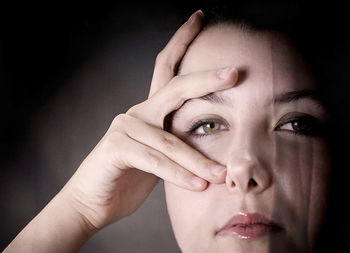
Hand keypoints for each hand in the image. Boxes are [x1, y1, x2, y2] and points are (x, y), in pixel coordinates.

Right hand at [61, 10, 238, 231]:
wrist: (93, 202)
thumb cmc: (131, 179)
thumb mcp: (162, 158)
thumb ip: (180, 144)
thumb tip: (216, 142)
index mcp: (150, 111)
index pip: (167, 69)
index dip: (182, 40)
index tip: (200, 16)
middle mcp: (138, 112)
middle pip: (174, 88)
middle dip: (205, 79)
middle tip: (234, 73)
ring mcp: (125, 127)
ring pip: (170, 140)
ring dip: (198, 161)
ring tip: (221, 176)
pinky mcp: (116, 147)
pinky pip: (156, 160)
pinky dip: (178, 175)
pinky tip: (198, 186)